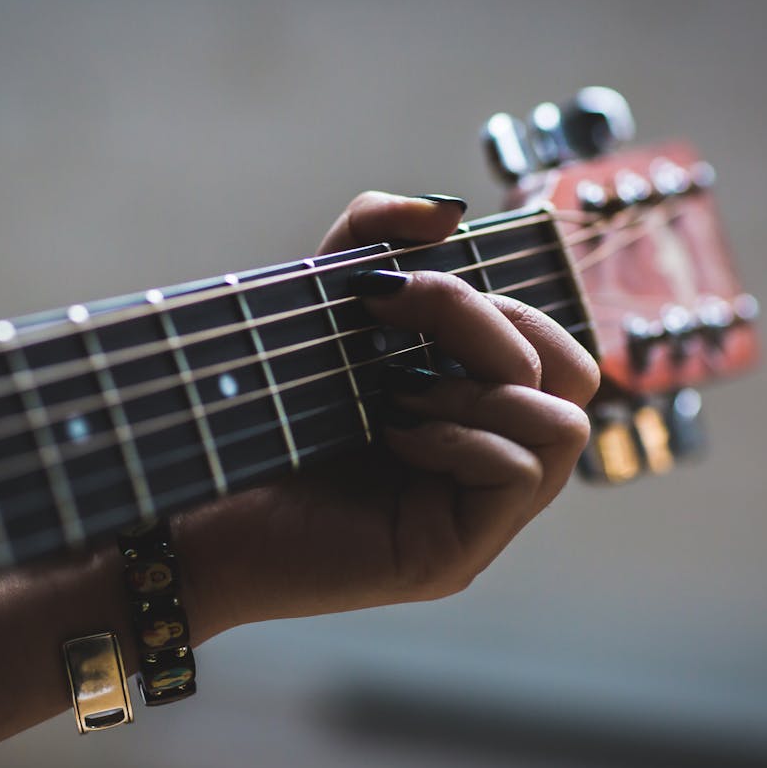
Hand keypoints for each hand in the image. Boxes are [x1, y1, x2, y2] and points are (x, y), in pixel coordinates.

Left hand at [176, 192, 599, 639]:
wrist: (190, 499)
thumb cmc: (256, 408)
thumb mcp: (320, 303)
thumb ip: (372, 237)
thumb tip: (451, 210)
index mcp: (474, 407)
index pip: (555, 346)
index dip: (499, 303)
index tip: (391, 293)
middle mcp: (488, 461)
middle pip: (575, 376)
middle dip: (493, 330)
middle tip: (400, 332)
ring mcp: (477, 515)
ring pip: (564, 426)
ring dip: (479, 388)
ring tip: (395, 394)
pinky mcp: (454, 557)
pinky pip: (519, 473)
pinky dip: (461, 437)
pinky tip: (392, 434)